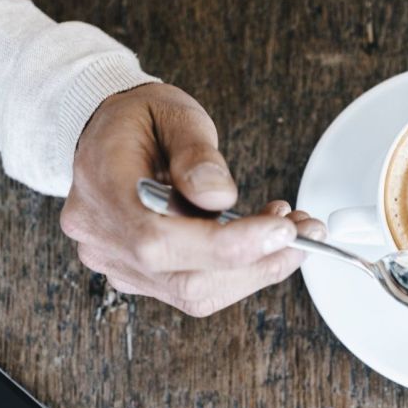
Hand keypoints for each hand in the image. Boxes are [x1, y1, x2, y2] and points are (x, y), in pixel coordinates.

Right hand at [60, 84, 324, 316]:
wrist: (103, 136)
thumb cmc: (137, 121)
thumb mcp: (172, 114)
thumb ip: (196, 154)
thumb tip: (219, 197)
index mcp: (103, 191)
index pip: (160, 239)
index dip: (227, 244)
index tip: (281, 230)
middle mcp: (104, 239)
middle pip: (185, 279)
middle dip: (257, 262)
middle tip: (304, 232)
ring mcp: (119, 264)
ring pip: (194, 293)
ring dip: (254, 270)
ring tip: (288, 232)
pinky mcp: (139, 275)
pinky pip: (192, 289)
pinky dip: (235, 272)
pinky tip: (260, 243)